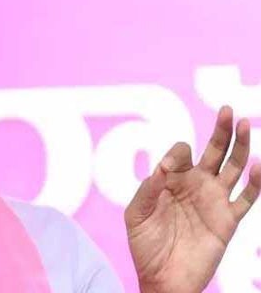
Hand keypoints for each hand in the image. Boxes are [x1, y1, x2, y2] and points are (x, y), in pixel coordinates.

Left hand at [124, 106, 260, 292]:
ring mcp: (214, 200)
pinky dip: (256, 182)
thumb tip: (162, 168)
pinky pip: (247, 198)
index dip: (176, 155)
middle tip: (225, 110)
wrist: (162, 278)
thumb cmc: (144, 245)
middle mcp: (195, 185)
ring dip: (240, 146)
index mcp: (172, 180)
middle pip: (213, 151)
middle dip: (219, 130)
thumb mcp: (136, 215)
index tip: (166, 171)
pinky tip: (258, 164)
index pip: (181, 153)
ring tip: (243, 124)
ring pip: (233, 167)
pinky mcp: (228, 219)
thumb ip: (147, 190)